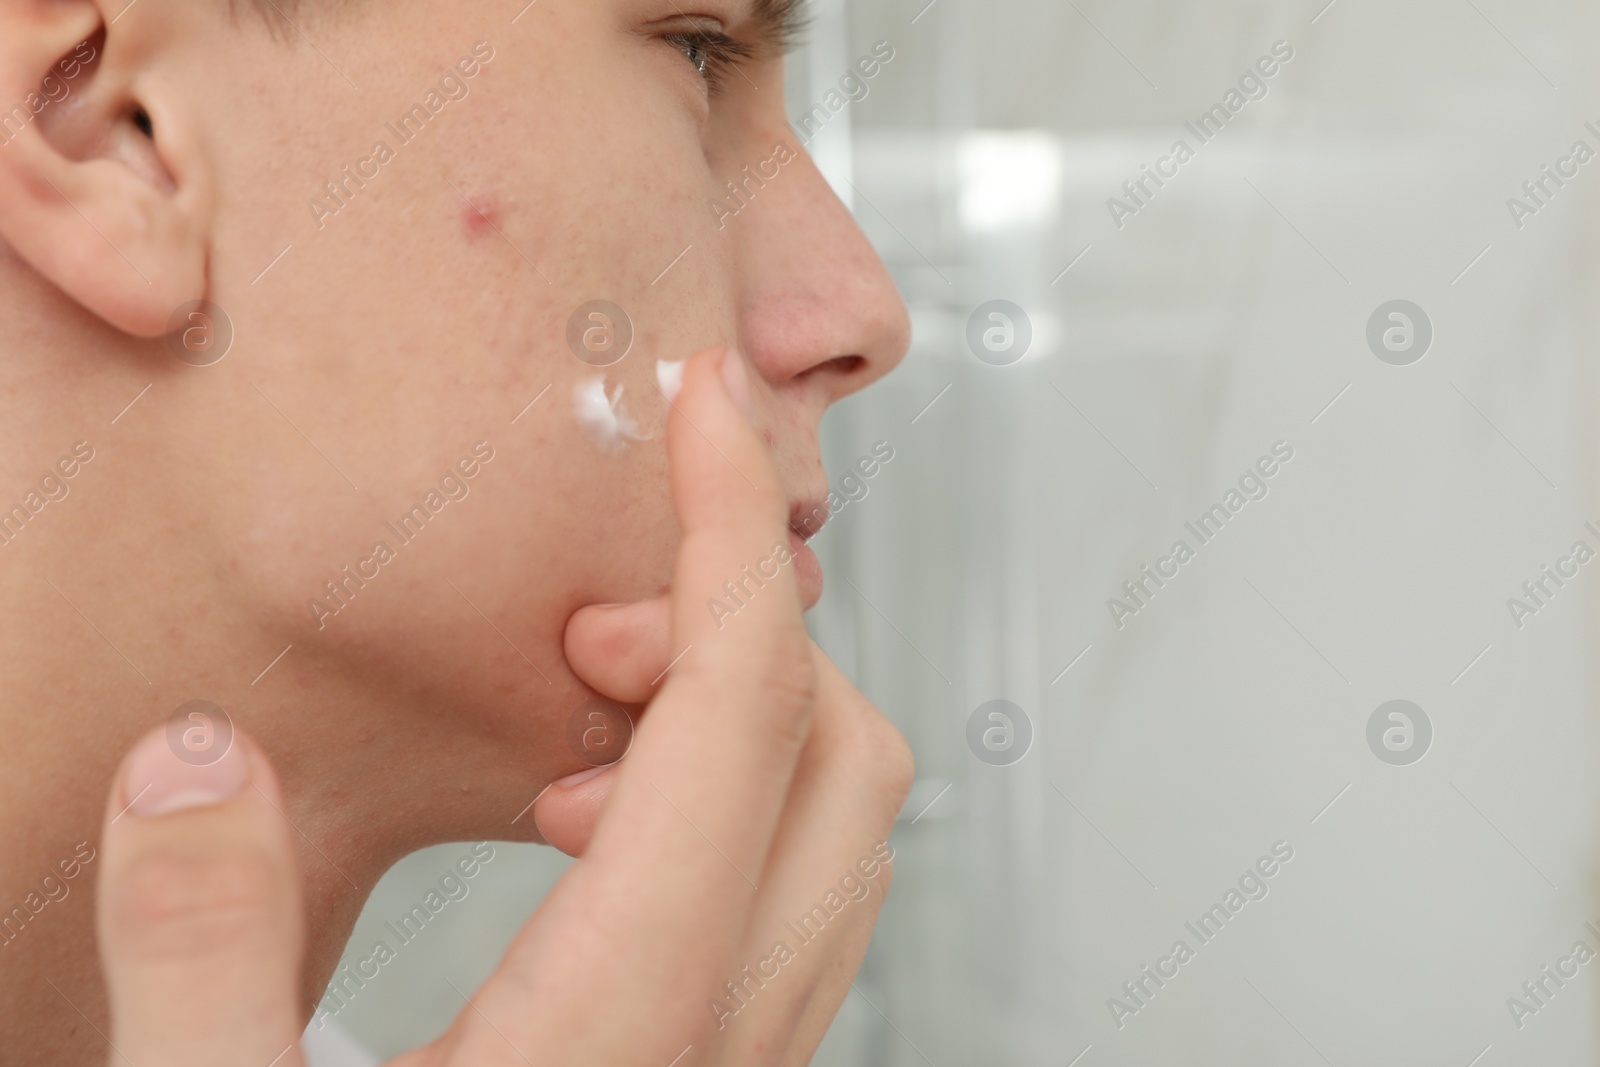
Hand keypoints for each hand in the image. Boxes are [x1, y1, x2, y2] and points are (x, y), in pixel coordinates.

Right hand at [96, 348, 913, 1065]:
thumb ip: (199, 952)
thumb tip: (189, 763)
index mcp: (628, 1017)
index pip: (741, 707)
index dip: (726, 536)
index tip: (696, 417)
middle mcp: (727, 1038)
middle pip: (835, 748)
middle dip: (736, 626)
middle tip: (579, 618)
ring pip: (830, 823)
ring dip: (735, 718)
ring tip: (574, 715)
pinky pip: (786, 896)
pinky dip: (723, 805)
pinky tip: (580, 832)